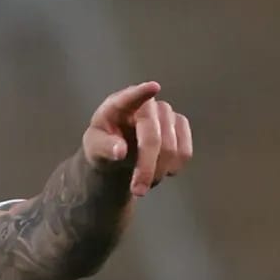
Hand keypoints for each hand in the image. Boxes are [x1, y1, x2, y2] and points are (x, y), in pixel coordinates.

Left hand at [82, 81, 193, 196]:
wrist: (119, 153)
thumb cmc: (104, 145)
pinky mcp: (180, 126)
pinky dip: (172, 168)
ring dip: (158, 171)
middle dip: (147, 167)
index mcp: (118, 106)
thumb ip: (104, 148)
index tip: (152, 88)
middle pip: (153, 137)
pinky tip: (158, 172)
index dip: (140, 93)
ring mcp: (166, 114)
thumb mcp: (94, 149)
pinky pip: (185, 152)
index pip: (130, 97)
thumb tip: (120, 151)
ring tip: (143, 181)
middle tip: (138, 191)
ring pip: (172, 148)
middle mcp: (146, 105)